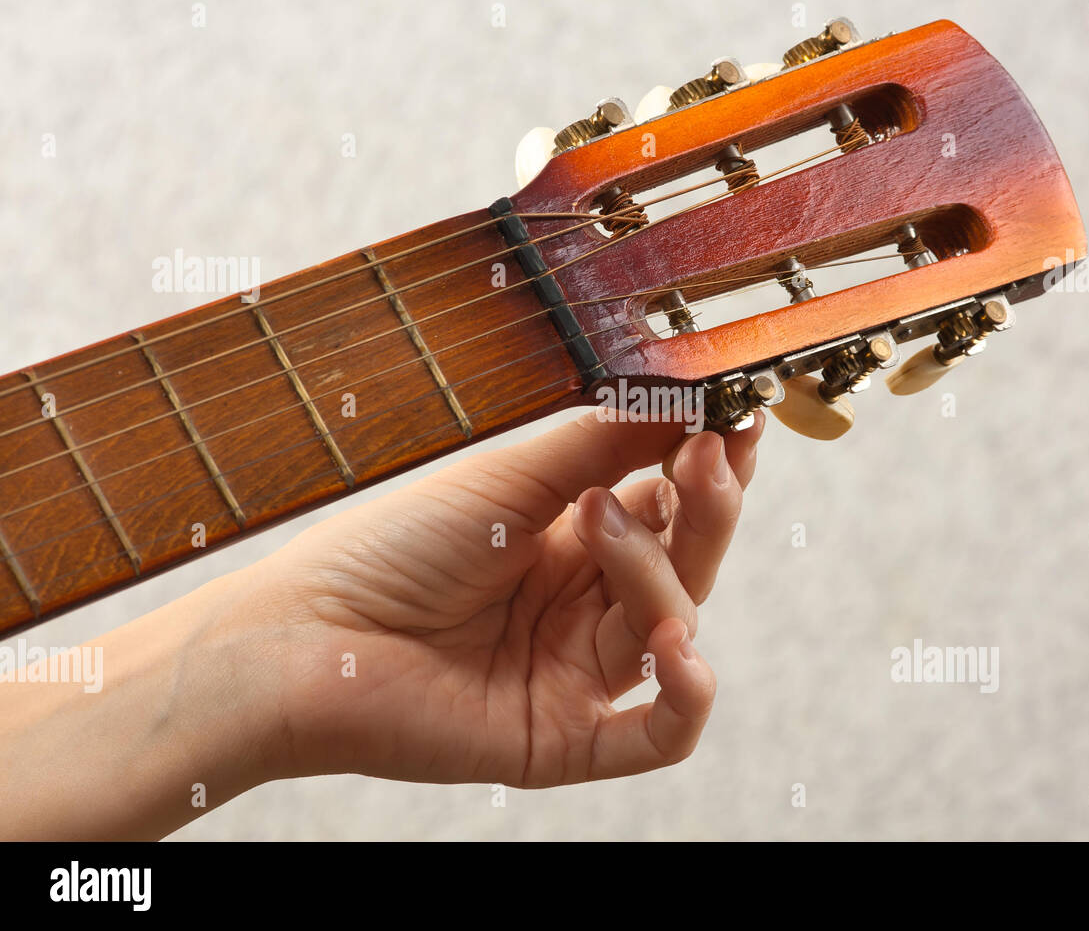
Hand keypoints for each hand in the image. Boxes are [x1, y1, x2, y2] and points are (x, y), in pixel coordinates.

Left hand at [250, 410, 763, 787]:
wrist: (306, 636)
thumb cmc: (391, 547)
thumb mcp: (508, 478)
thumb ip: (604, 442)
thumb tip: (689, 396)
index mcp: (574, 541)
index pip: (670, 505)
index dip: (709, 465)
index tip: (736, 415)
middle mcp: (586, 605)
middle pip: (686, 562)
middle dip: (706, 506)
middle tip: (706, 453)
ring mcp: (579, 673)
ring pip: (673, 628)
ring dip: (658, 573)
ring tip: (603, 525)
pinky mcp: (567, 738)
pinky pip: (659, 735)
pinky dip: (688, 696)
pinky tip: (678, 649)